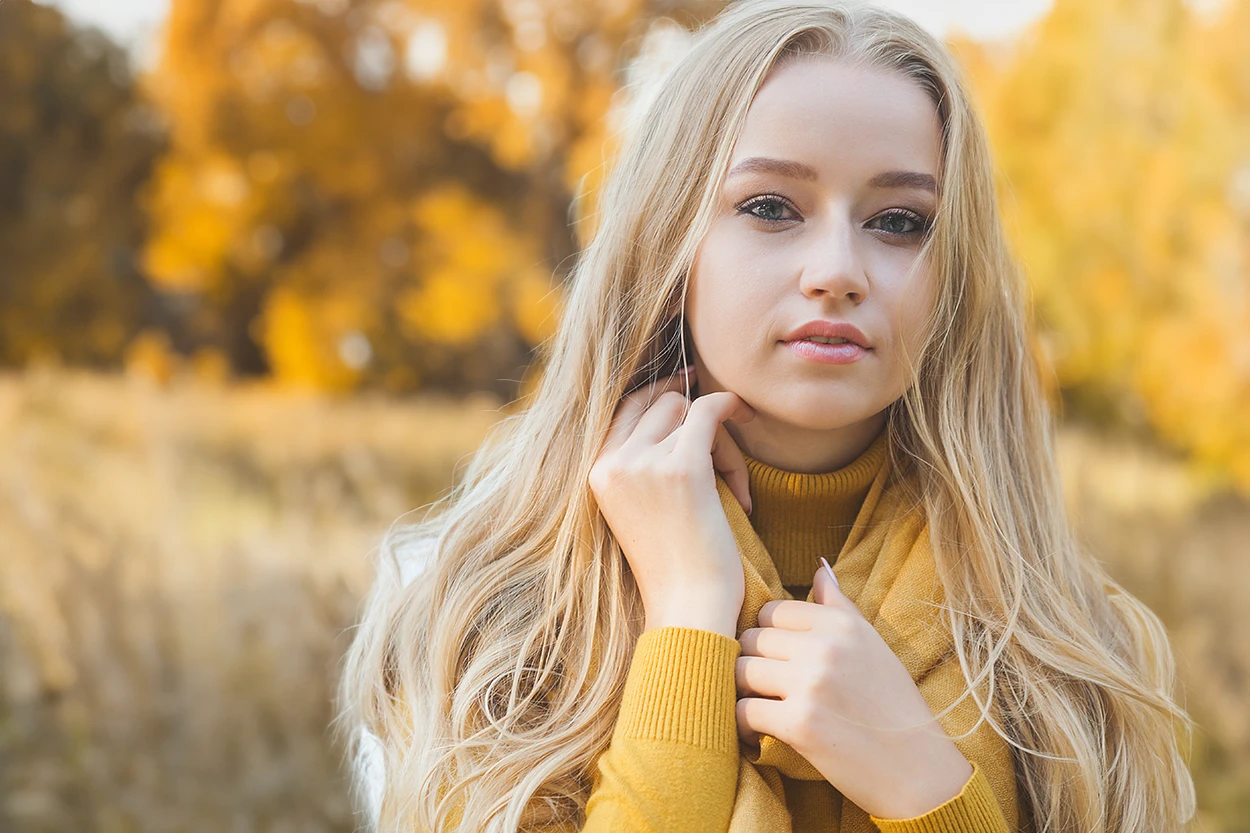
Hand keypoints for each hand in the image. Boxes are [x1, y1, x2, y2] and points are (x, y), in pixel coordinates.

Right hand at [588, 365, 755, 637]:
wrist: (688, 610)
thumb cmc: (676, 569)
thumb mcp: (641, 510)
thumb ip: (642, 467)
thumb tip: (675, 409)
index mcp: (596, 473)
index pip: (625, 408)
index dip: (660, 395)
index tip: (688, 391)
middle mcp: (613, 462)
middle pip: (660, 405)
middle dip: (695, 423)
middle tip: (721, 458)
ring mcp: (643, 463)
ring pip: (688, 410)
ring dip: (719, 440)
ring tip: (735, 488)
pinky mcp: (682, 468)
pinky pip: (709, 411)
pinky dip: (730, 408)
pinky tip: (747, 415)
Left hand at [735, 562, 973, 818]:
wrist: (919, 771)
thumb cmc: (894, 707)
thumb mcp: (873, 646)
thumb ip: (839, 607)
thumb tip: (819, 567)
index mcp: (842, 625)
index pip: (771, 611)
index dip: (766, 636)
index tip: (775, 659)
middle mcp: (826, 648)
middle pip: (751, 639)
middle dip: (751, 663)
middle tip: (764, 687)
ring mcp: (811, 685)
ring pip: (741, 672)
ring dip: (743, 692)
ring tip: (759, 707)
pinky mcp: (800, 725)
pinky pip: (743, 711)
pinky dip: (742, 725)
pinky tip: (757, 733)